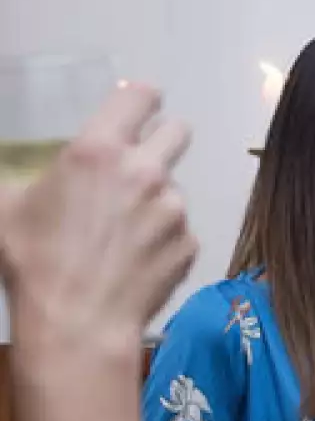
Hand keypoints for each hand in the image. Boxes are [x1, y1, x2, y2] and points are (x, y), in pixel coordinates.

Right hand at [0, 82, 195, 350]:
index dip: (142, 99)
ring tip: (124, 231)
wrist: (79, 321)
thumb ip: (16, 177)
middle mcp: (146, 172)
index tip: (141, 105)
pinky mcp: (190, 243)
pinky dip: (164, 239)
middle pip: (178, 132)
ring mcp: (174, 209)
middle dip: (163, 139)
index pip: (141, 98)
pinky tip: (137, 260)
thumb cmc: (34, 260)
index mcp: (99, 150)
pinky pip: (180, 231)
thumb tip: (12, 174)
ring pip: (175, 188)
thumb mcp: (6, 206)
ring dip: (156, 199)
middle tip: (142, 160)